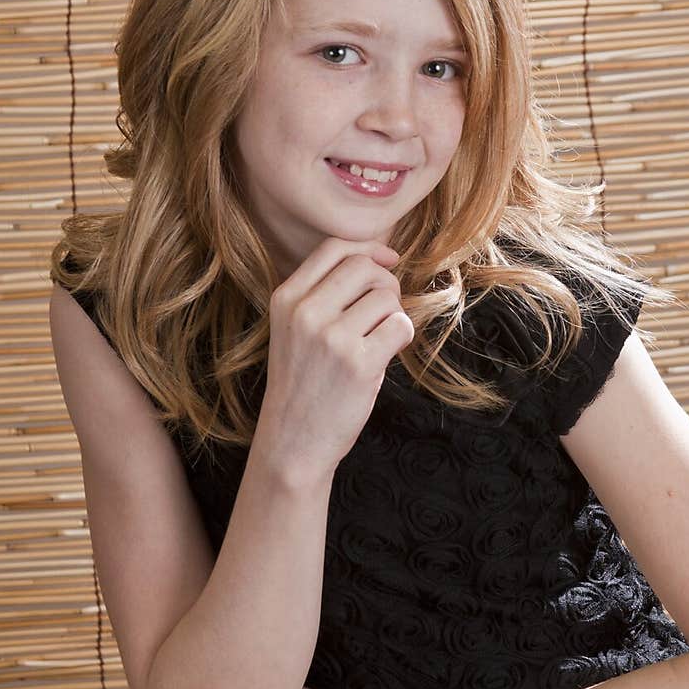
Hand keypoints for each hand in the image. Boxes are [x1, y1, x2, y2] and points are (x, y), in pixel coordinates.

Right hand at [258, 237, 414, 478]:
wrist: (293, 440)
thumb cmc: (303, 382)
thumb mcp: (293, 329)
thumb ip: (324, 294)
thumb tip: (381, 259)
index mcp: (286, 298)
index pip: (334, 248)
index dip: (369, 248)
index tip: (389, 259)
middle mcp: (305, 312)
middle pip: (365, 267)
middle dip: (387, 283)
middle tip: (384, 311)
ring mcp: (331, 337)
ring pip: (387, 297)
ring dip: (393, 315)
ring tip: (378, 340)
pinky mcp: (359, 363)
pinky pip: (400, 326)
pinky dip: (402, 337)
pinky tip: (386, 354)